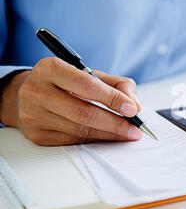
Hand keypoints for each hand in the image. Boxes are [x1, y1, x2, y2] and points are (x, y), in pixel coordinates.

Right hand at [0, 57, 142, 144]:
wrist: (28, 94)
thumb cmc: (64, 82)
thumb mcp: (90, 73)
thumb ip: (117, 84)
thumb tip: (134, 104)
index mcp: (50, 68)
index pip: (88, 86)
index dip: (113, 99)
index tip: (132, 109)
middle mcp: (37, 91)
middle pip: (84, 112)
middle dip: (115, 123)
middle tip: (135, 128)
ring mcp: (34, 115)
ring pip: (80, 130)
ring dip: (109, 134)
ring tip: (127, 134)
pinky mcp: (36, 134)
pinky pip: (73, 140)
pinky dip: (95, 139)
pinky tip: (108, 137)